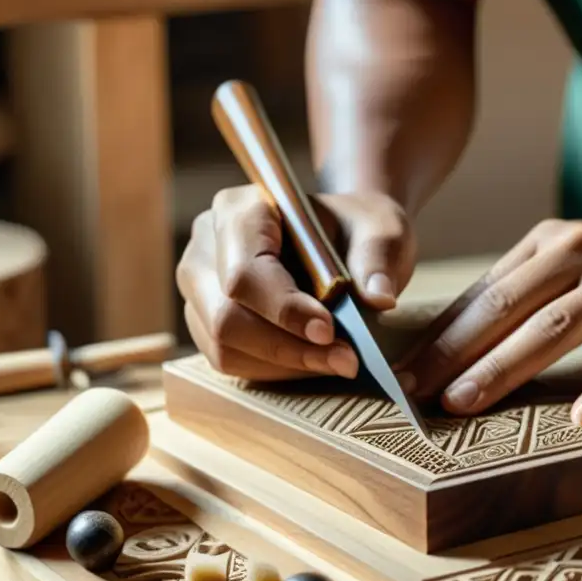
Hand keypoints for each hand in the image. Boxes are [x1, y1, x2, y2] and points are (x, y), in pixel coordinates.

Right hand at [177, 186, 415, 379]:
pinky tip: (315, 362)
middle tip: (346, 360)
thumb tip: (378, 297)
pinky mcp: (206, 323)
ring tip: (339, 361)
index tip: (329, 331)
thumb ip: (378, 257)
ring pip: (224, 346)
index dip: (284, 308)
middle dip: (288, 347)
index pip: (246, 271)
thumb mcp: (381, 229)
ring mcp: (200, 289)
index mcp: (240, 210)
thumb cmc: (355, 230)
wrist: (344, 241)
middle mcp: (207, 248)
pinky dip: (276, 371)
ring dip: (285, 365)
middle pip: (225, 316)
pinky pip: (230, 360)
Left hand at [395, 217, 581, 426]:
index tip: (401, 378)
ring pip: (561, 326)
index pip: (485, 295)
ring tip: (467, 403)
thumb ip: (520, 298)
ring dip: (508, 366)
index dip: (441, 337)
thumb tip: (446, 351)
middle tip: (417, 394)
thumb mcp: (569, 270)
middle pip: (511, 307)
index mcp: (551, 245)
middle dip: (457, 352)